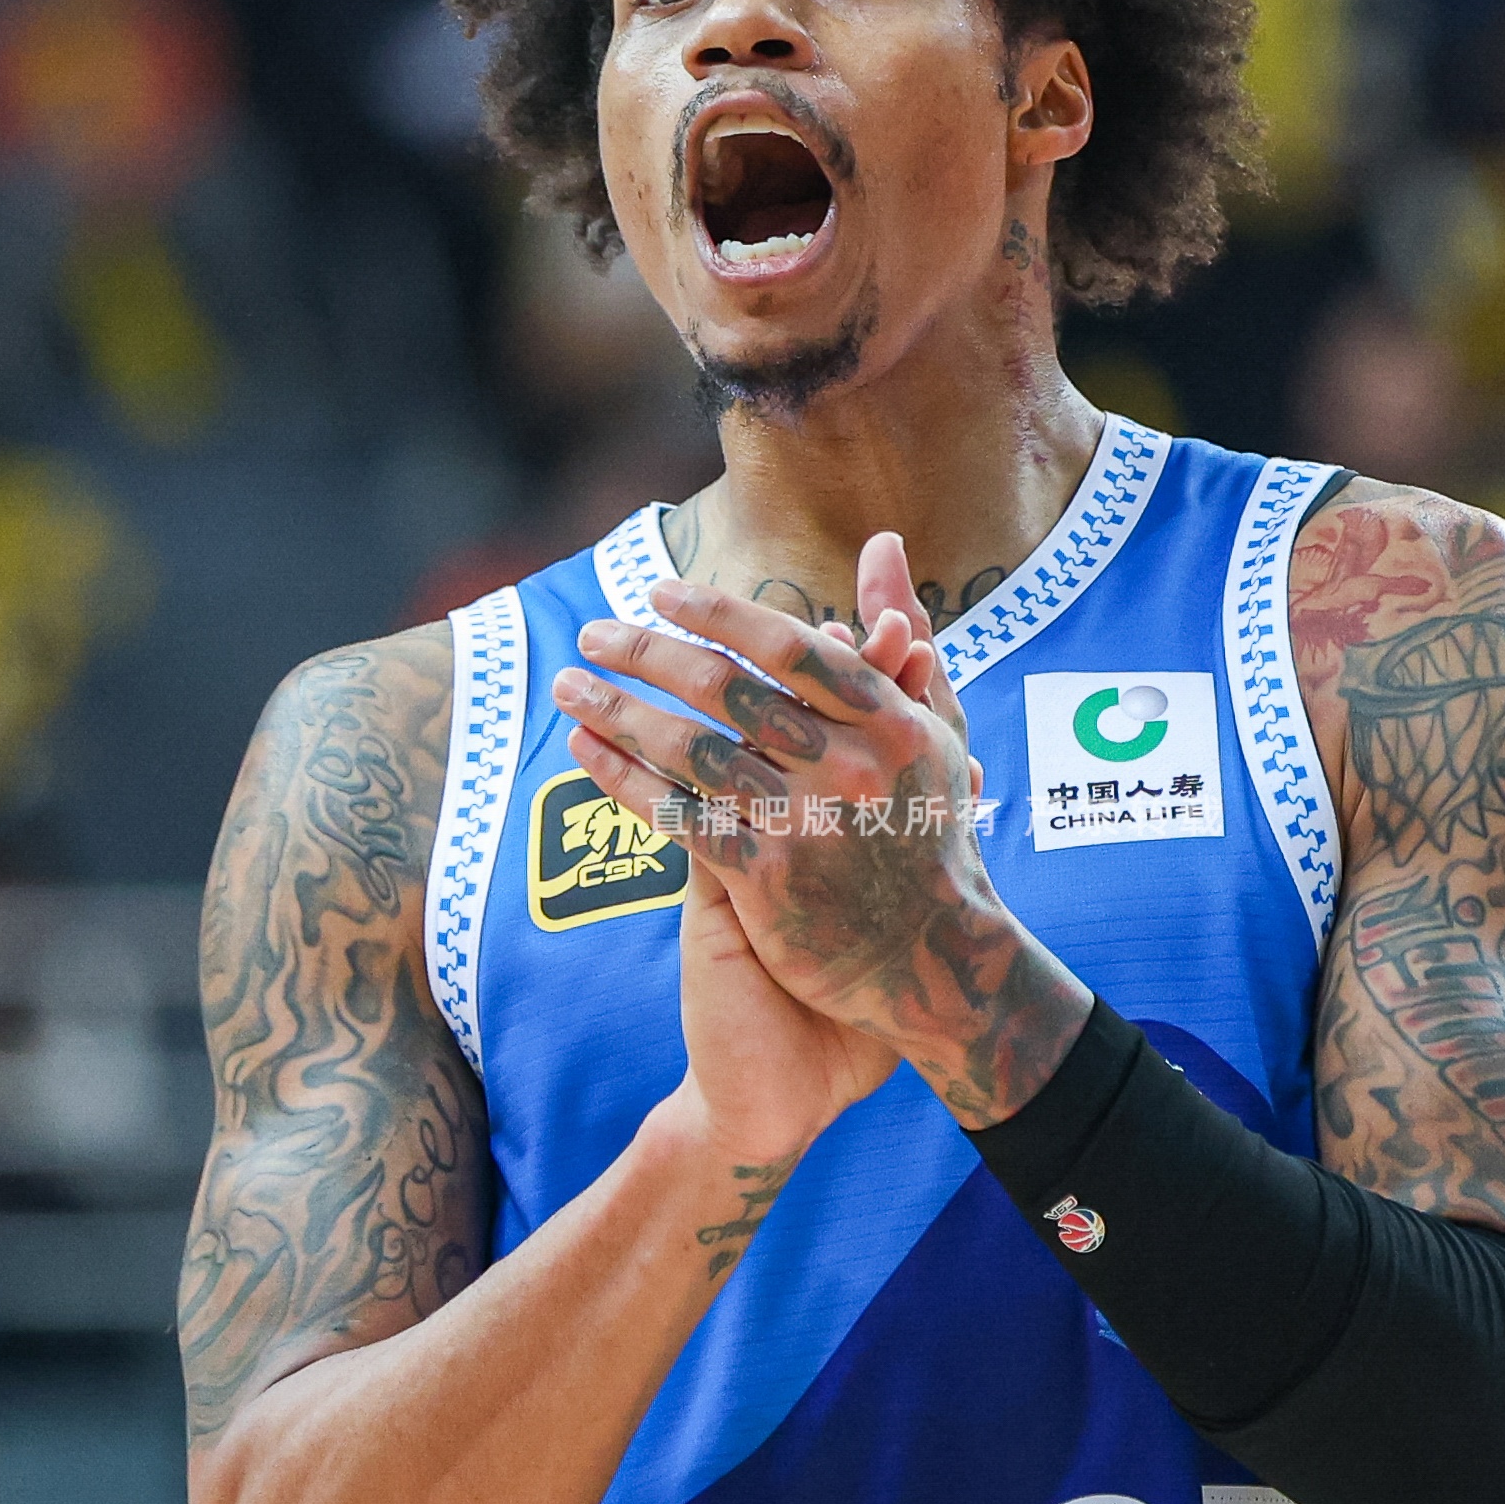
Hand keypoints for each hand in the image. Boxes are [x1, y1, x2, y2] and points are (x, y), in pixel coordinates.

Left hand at [556, 533, 1084, 1121]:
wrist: (934, 964)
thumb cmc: (932, 835)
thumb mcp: (936, 732)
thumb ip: (901, 638)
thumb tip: (883, 539)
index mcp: (888, 721)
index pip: (786, 646)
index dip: (717, 614)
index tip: (660, 593)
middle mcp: (848, 766)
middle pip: (724, 689)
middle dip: (645, 653)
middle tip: (592, 631)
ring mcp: (806, 824)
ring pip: (690, 748)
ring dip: (618, 710)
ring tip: (568, 686)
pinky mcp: (769, 881)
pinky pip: (680, 816)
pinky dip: (625, 779)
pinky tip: (586, 752)